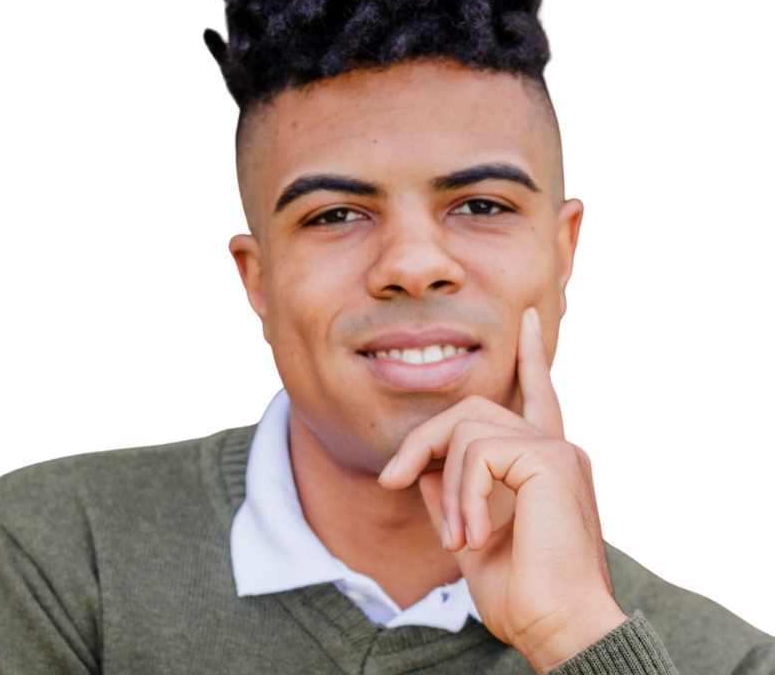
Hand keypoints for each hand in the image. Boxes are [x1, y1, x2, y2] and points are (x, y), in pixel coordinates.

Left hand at [378, 307, 627, 673]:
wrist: (558, 630)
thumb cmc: (524, 594)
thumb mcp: (472, 534)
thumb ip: (452, 492)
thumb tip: (423, 465)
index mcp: (546, 462)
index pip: (537, 396)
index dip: (531, 358)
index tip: (527, 320)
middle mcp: (557, 448)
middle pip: (473, 408)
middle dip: (425, 438)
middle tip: (392, 479)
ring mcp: (557, 449)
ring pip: (467, 429)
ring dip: (445, 486)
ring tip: (457, 537)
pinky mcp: (550, 459)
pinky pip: (478, 454)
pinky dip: (461, 496)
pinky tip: (471, 536)